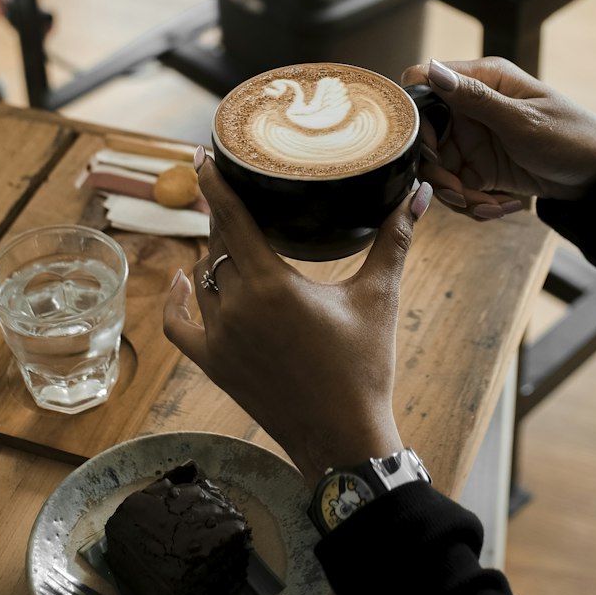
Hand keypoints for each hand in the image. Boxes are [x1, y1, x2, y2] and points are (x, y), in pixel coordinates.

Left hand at [163, 154, 432, 485]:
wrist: (344, 439)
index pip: (231, 218)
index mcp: (271, 285)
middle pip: (217, 244)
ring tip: (229, 233)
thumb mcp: (378, 298)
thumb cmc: (364, 368)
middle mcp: (237, 307)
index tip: (203, 155)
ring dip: (213, 254)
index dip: (215, 183)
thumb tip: (417, 194)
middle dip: (222, 215)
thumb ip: (394, 240)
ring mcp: (221, 338)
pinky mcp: (215, 365)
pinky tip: (185, 279)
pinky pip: (180, 325)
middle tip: (231, 188)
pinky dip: (178, 300)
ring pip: (202, 279)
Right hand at [400, 57, 595, 212]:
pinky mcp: (478, 168)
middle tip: (458, 192)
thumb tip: (433, 71)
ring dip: (456, 195)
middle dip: (437, 169)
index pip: (424, 84)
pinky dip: (472, 204)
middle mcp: (470, 108)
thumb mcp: (522, 119)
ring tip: (488, 207)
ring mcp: (472, 139)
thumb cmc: (570, 135)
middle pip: (425, 135)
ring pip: (438, 168)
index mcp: (481, 81)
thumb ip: (476, 99)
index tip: (432, 147)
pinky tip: (499, 207)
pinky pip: (457, 188)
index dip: (417, 116)